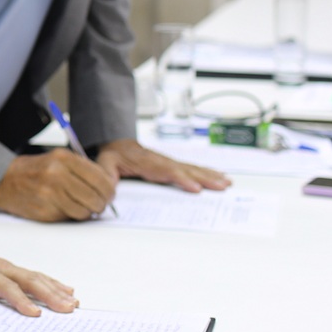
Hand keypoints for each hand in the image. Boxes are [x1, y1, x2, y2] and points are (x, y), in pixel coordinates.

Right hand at [0, 148, 116, 220]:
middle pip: (95, 196)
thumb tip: (107, 186)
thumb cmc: (33, 170)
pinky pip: (70, 217)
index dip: (109, 189)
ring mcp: (50, 194)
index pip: (100, 178)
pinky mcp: (45, 210)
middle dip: (102, 203)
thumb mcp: (57, 159)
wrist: (4, 180)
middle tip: (100, 203)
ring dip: (88, 212)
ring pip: (84, 210)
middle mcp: (57, 175)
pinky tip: (67, 208)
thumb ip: (81, 169)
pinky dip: (73, 215)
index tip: (110, 193)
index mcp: (63, 158)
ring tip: (83, 207)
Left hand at [0, 232, 76, 316]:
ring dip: (55, 289)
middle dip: (49, 294)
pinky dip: (52, 283)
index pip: (4, 285)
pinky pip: (35, 275)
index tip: (34, 314)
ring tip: (74, 302)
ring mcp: (7, 266)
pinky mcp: (11, 269)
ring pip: (36, 276)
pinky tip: (67, 290)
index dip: (19, 299)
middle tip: (67, 308)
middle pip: (28, 279)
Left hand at [95, 138, 230, 193]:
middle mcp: (162, 161)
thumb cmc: (112, 154)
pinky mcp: (172, 165)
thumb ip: (106, 174)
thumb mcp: (105, 163)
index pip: (167, 171)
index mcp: (147, 163)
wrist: (116, 143)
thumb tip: (109, 186)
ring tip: (227, 183)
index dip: (182, 179)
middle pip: (186, 170)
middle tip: (222, 186)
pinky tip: (219, 176)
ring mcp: (169, 162)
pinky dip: (207, 172)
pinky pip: (192, 168)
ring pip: (193, 169)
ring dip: (210, 175)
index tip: (196, 188)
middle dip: (205, 178)